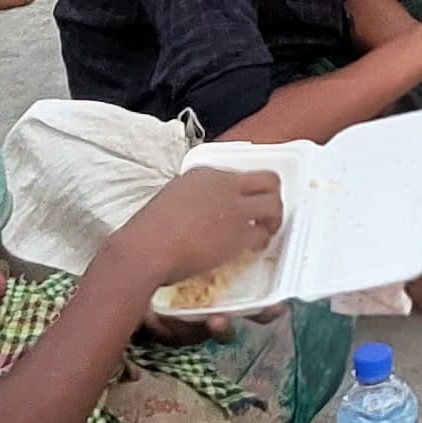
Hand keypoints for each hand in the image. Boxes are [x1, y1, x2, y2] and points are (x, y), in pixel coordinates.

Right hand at [110, 164, 285, 295]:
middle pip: (268, 179)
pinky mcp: (240, 233)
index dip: (246, 189)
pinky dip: (263, 240)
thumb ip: (193, 198)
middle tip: (268, 212)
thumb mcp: (171, 199)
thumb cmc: (148, 232)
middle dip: (273, 194)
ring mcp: (235, 207)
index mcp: (204, 172)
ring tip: (268, 229)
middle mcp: (224, 184)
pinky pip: (263, 233)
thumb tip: (202, 211)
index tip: (244, 201)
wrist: (147, 250)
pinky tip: (256, 247)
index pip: (238, 173)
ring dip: (274, 218)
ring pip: (273, 204)